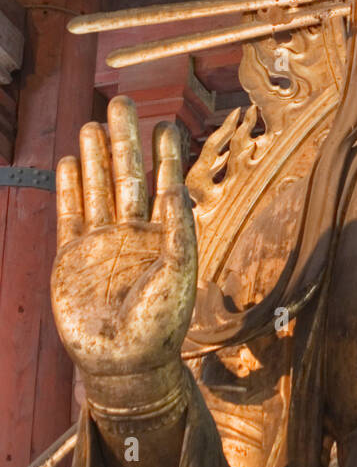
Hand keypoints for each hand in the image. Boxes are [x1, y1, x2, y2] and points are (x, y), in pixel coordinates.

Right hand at [51, 97, 196, 406]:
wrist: (124, 364)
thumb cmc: (160, 324)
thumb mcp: (179, 273)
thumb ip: (178, 230)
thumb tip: (175, 185)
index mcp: (164, 234)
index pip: (164, 182)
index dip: (165, 153)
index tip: (167, 122)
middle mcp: (133, 232)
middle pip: (127, 174)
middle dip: (124, 139)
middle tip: (122, 102)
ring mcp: (101, 243)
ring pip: (97, 187)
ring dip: (94, 156)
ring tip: (93, 123)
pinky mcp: (73, 258)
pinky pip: (70, 214)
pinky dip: (68, 189)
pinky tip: (67, 163)